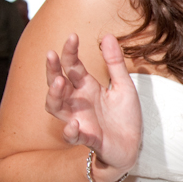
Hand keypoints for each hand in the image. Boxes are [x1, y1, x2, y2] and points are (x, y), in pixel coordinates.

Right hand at [44, 33, 141, 180]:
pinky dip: (70, 131)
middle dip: (52, 70)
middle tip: (50, 55)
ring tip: (58, 82)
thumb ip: (114, 63)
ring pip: (56, 108)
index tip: (72, 36)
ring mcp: (80, 120)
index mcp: (87, 88)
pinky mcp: (88, 138)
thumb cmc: (124, 116)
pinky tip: (73, 124)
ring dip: (54, 96)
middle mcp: (78, 103)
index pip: (72, 67)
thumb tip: (106, 36)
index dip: (69, 52)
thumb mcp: (123, 86)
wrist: (132, 146)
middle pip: (57, 84)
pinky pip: (73, 136)